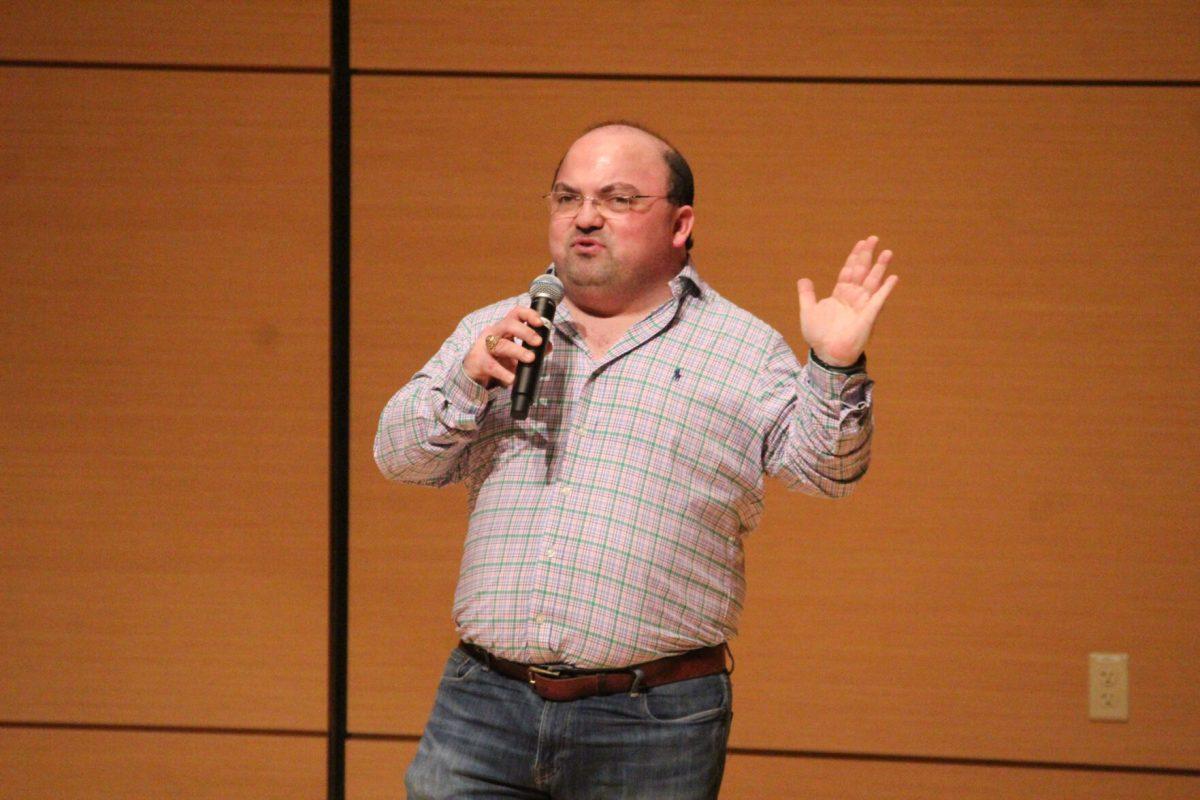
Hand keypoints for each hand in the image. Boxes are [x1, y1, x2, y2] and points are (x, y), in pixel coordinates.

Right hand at [463, 305, 550, 387]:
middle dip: (525, 332)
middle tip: (538, 342)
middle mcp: (494, 333)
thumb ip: (532, 348)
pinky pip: (492, 366)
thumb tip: (548, 346)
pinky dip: (504, 373)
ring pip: (501, 345)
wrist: (473, 369)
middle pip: (508, 325)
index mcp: (504, 327)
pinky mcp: (480, 362)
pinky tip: (512, 378)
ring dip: (518, 351)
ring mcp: (485, 347)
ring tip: (530, 359)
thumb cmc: (497, 356)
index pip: (516, 313)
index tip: (540, 322)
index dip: (529, 314)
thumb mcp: (515, 351)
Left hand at [797, 236, 898, 365]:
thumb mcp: (808, 311)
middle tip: (874, 238)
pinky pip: (878, 300)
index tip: (861, 243)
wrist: (827, 354)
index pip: (849, 270)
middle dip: (867, 255)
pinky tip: (893, 278)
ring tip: (887, 252)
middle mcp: (853, 297)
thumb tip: (803, 279)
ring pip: (872, 282)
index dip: (854, 256)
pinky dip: (886, 289)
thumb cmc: (819, 336)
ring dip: (880, 267)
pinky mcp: (868, 316)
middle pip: (862, 271)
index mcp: (840, 294)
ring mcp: (862, 305)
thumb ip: (807, 295)